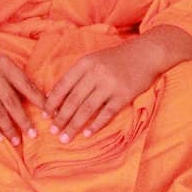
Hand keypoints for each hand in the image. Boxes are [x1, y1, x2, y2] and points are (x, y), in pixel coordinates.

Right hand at [0, 37, 44, 144]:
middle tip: (34, 134)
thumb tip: (32, 95)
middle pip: (12, 101)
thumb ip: (12, 75)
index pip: (25, 84)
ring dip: (9, 128)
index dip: (38, 100)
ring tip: (17, 141)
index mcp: (3, 63)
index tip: (49, 114)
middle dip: (24, 120)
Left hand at [43, 37, 165, 142]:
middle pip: (73, 100)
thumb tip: (56, 97)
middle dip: (61, 118)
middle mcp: (96, 73)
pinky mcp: (124, 95)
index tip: (45, 116)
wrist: (146, 53)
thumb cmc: (117, 59)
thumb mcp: (94, 60)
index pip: (63, 85)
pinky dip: (96, 125)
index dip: (52, 102)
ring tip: (65, 138)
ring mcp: (110, 84)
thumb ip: (77, 75)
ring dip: (74, 126)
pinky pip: (106, 113)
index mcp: (85, 63)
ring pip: (87, 109)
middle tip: (53, 132)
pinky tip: (87, 134)